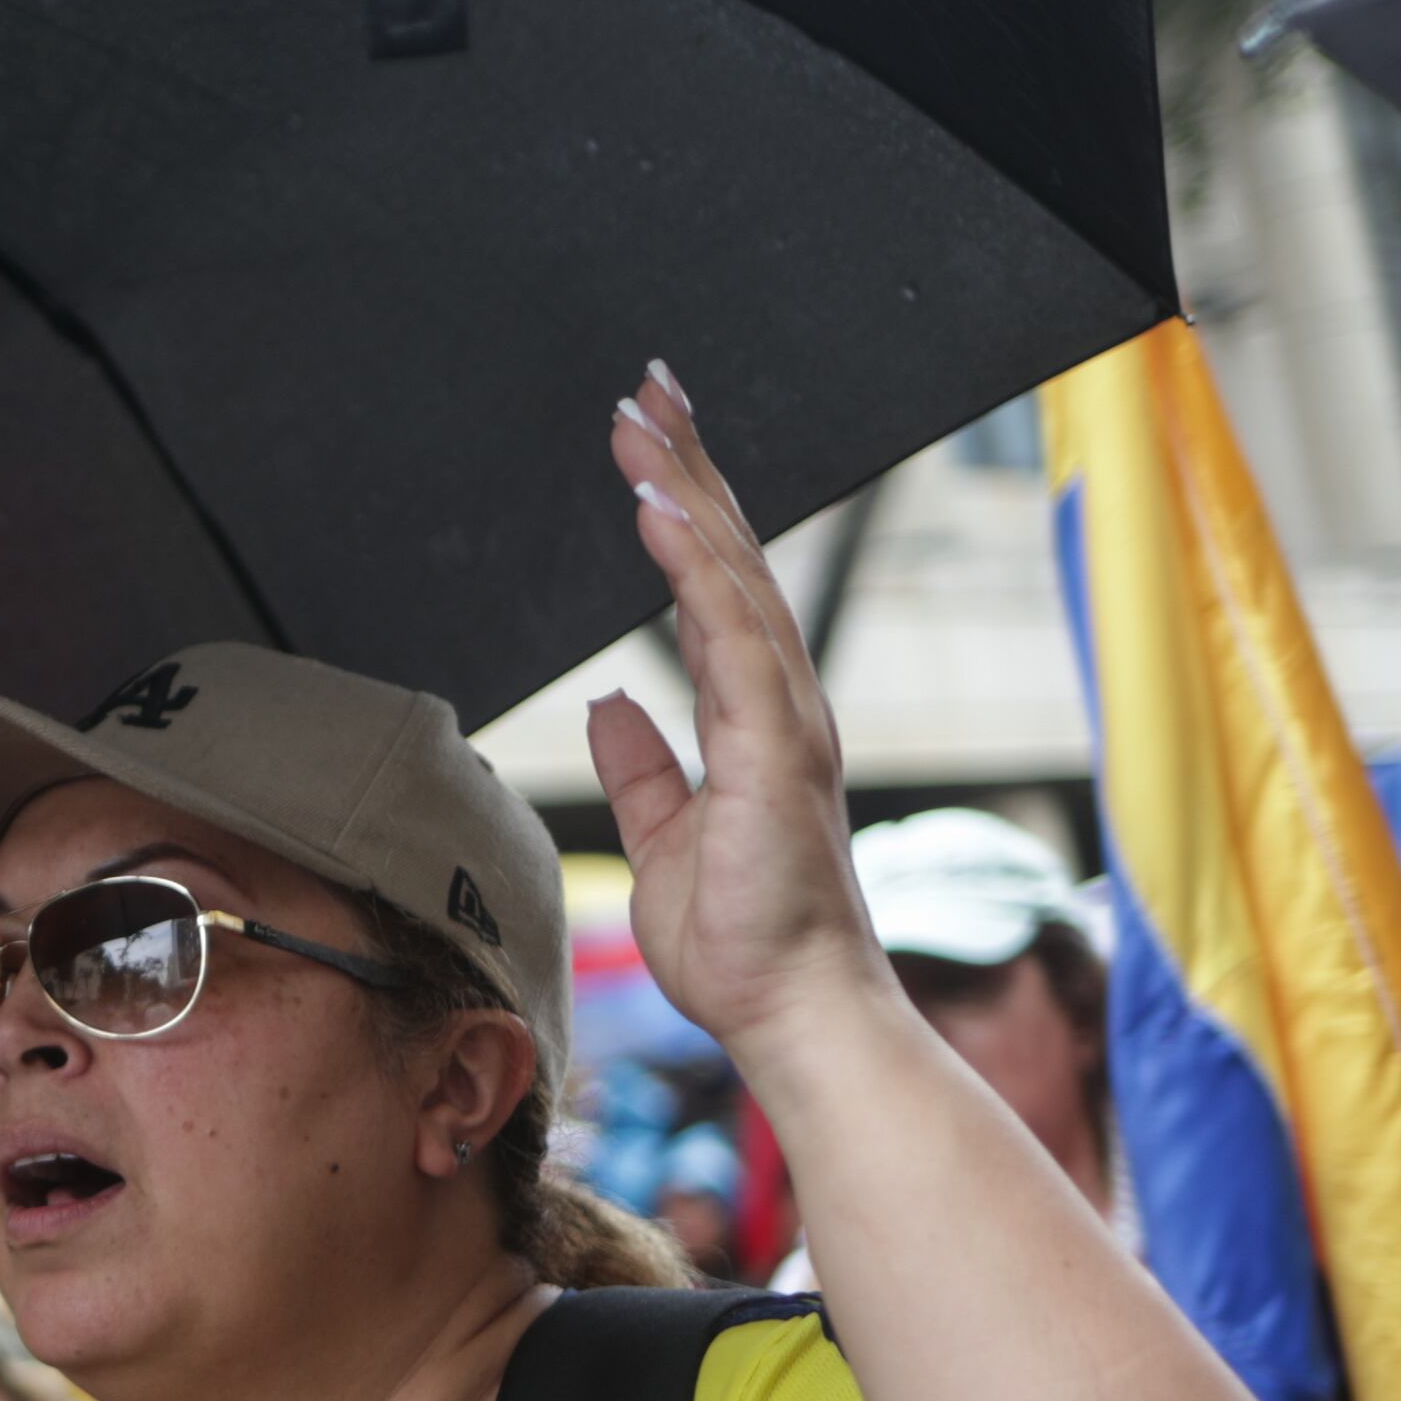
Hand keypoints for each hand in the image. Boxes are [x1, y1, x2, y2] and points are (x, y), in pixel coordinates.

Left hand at [590, 361, 901, 1064]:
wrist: (789, 1012)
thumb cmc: (743, 942)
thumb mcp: (664, 841)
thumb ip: (643, 770)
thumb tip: (610, 705)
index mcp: (753, 714)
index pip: (713, 583)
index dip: (682, 505)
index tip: (646, 439)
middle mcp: (778, 699)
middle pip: (730, 554)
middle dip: (686, 465)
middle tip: (644, 387)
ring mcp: (784, 718)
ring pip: (733, 575)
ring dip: (685, 491)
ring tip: (640, 420)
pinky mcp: (775, 748)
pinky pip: (731, 634)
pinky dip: (693, 564)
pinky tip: (658, 507)